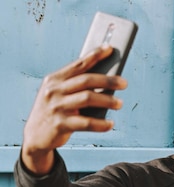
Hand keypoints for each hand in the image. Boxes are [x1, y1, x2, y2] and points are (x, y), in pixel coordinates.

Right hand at [21, 45, 127, 174]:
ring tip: (120, 103)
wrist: (35, 136)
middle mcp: (54, 91)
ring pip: (87, 99)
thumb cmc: (55, 112)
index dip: (95, 56)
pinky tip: (110, 124)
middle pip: (86, 80)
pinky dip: (101, 124)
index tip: (110, 49)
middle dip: (108, 80)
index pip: (78, 64)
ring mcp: (56, 107)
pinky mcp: (60, 124)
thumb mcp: (60, 95)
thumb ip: (77, 87)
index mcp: (54, 79)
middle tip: (124, 83)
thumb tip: (108, 81)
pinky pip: (86, 123)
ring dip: (107, 100)